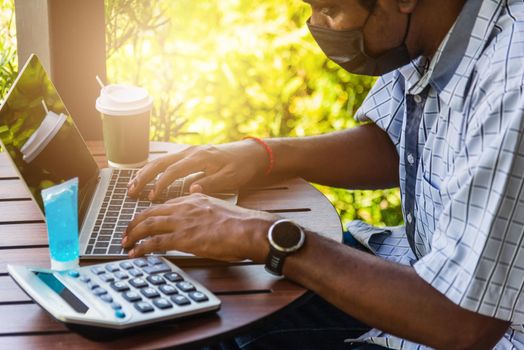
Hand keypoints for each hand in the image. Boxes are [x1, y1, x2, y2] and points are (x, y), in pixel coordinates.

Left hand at [122, 193, 277, 261]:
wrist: (248, 229)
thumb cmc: (240, 223)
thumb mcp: (219, 207)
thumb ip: (205, 208)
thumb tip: (200, 212)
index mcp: (194, 198)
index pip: (165, 204)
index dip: (150, 213)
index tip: (144, 221)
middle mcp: (184, 207)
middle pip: (150, 212)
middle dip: (134, 223)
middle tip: (127, 232)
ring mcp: (182, 222)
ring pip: (148, 225)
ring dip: (133, 235)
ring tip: (125, 243)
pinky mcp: (183, 238)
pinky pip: (155, 242)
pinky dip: (141, 248)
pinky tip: (135, 253)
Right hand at [127, 141, 267, 199]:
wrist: (251, 153)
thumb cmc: (241, 167)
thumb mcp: (230, 178)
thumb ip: (210, 183)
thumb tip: (190, 190)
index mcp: (199, 158)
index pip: (173, 170)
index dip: (160, 184)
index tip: (151, 197)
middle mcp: (191, 152)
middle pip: (161, 162)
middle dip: (144, 176)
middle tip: (131, 190)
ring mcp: (190, 152)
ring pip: (161, 160)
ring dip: (146, 172)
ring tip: (133, 185)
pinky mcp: (191, 155)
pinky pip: (168, 161)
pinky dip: (155, 170)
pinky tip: (148, 178)